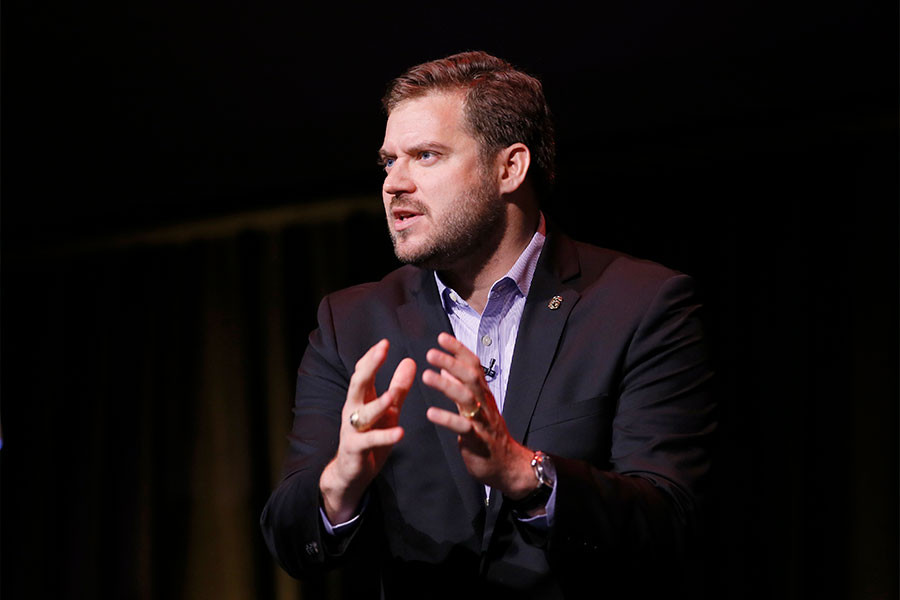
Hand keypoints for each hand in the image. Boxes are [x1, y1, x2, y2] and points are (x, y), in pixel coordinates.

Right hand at [319, 339, 415, 522]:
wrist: (350, 473)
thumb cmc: (370, 438)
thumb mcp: (388, 411)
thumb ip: (398, 388)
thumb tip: (410, 361)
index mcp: (361, 399)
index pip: (363, 372)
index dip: (372, 357)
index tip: (384, 342)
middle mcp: (353, 410)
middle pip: (359, 383)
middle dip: (370, 366)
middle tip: (382, 350)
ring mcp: (352, 430)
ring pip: (364, 413)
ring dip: (378, 404)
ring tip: (392, 395)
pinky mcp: (356, 449)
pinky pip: (370, 441)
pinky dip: (385, 436)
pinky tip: (401, 433)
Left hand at [422, 333, 535, 499]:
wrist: (507, 466)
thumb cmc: (487, 434)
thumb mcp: (475, 407)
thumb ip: (460, 387)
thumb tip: (444, 367)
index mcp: (483, 394)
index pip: (473, 365)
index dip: (459, 350)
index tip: (441, 337)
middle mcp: (484, 404)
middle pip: (471, 377)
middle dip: (452, 362)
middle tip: (431, 352)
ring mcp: (482, 421)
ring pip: (467, 398)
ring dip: (446, 385)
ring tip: (426, 376)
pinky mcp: (477, 441)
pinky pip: (463, 428)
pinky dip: (447, 419)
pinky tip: (431, 413)